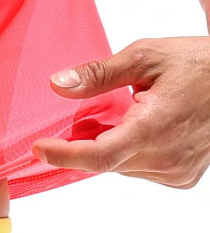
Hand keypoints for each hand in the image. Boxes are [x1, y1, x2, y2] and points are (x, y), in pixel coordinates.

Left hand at [30, 36, 209, 188]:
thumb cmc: (193, 63)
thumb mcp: (143, 56)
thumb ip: (98, 73)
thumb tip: (57, 85)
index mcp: (156, 127)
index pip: (101, 155)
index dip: (65, 155)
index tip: (38, 148)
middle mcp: (168, 158)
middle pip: (107, 160)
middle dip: (84, 140)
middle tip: (85, 110)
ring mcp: (178, 171)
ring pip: (121, 166)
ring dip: (108, 144)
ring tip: (122, 110)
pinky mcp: (183, 177)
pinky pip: (140, 168)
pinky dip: (128, 150)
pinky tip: (137, 124)